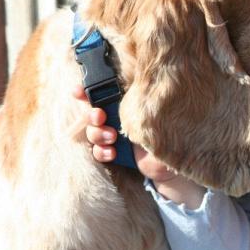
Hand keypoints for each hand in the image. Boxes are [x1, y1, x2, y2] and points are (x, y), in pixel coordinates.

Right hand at [72, 86, 205, 208]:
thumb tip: (143, 87)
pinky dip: (102, 152)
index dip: (85, 91)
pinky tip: (112, 153)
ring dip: (97, 134)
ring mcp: (113, 135)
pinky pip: (98, 151)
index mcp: (125, 103)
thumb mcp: (159, 116)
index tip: (78, 91)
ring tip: (112, 138)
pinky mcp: (114, 152)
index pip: (101, 92)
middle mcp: (116, 117)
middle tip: (100, 117)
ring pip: (92, 132)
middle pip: (91, 112)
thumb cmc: (169, 132)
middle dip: (91, 115)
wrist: (172, 163)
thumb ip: (147, 105)